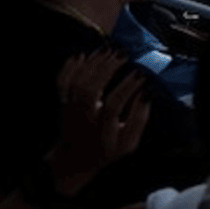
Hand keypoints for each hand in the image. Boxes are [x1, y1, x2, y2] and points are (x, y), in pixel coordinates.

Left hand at [47, 51, 151, 193]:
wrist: (74, 160)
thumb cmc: (106, 150)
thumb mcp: (128, 143)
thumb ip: (139, 119)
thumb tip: (147, 93)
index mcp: (102, 129)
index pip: (114, 105)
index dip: (128, 87)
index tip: (142, 74)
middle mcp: (83, 118)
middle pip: (89, 89)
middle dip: (107, 69)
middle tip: (123, 53)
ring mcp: (70, 109)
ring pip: (76, 83)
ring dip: (92, 63)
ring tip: (109, 49)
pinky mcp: (62, 103)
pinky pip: (61, 82)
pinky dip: (69, 67)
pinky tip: (81, 55)